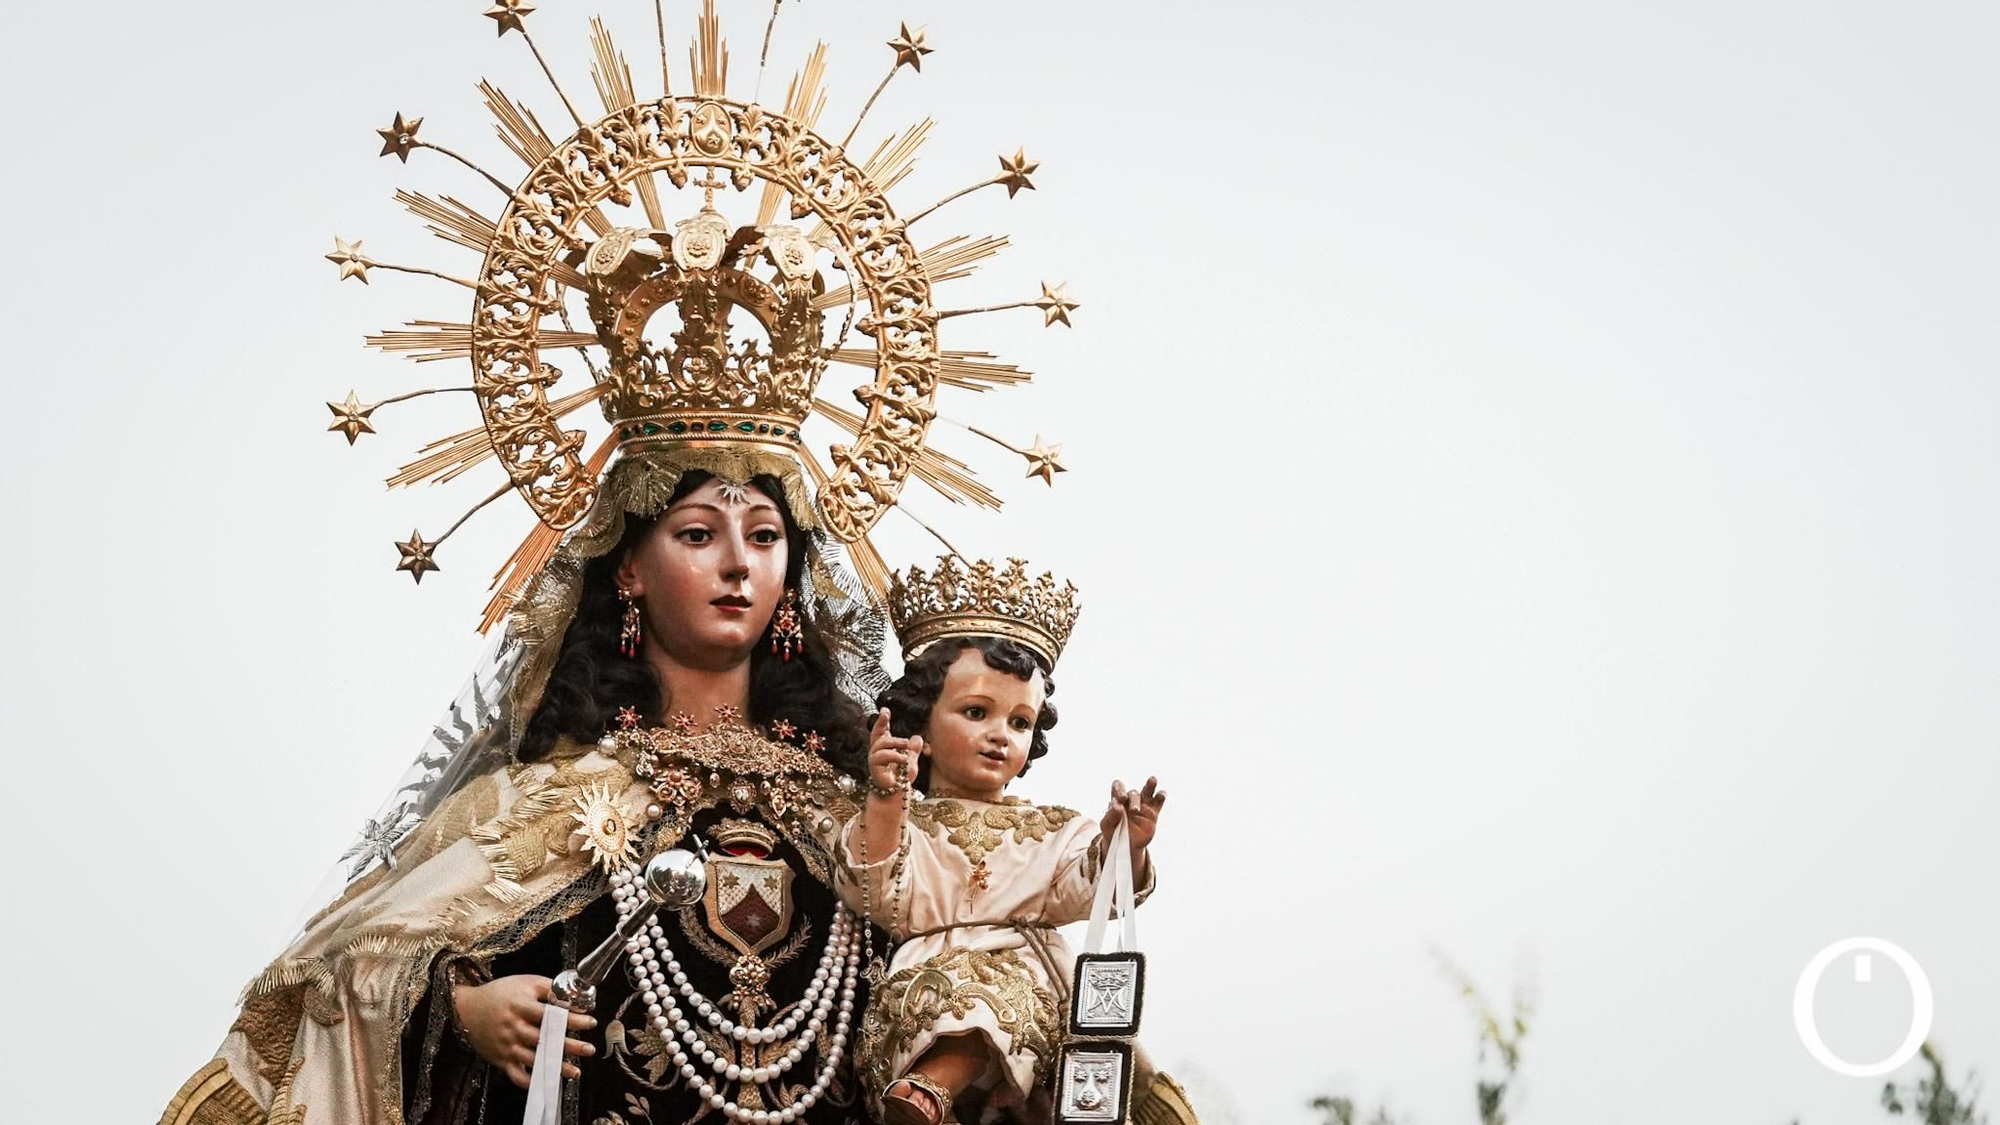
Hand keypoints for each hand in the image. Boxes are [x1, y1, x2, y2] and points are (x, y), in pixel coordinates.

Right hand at [453, 974, 596, 1089]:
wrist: (465, 1009)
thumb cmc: (500, 993)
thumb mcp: (525, 982)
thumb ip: (549, 987)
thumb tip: (575, 995)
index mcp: (520, 1005)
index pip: (551, 1013)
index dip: (572, 1018)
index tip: (590, 1022)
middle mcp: (513, 1027)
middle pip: (545, 1038)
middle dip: (569, 1045)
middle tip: (589, 1049)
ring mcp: (507, 1045)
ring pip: (534, 1060)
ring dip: (556, 1066)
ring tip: (577, 1070)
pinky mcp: (501, 1059)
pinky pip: (516, 1076)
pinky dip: (531, 1081)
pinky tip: (547, 1080)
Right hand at [867, 708, 920, 797]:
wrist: (896, 795)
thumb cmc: (901, 779)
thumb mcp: (911, 762)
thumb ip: (913, 751)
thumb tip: (917, 737)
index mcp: (885, 749)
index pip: (882, 732)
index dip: (882, 721)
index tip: (885, 710)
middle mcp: (877, 753)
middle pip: (875, 734)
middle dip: (880, 722)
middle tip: (887, 714)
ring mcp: (874, 760)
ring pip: (880, 743)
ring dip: (895, 741)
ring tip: (906, 746)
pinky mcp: (874, 768)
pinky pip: (881, 756)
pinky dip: (894, 755)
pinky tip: (903, 759)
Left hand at [1099, 777, 1165, 864]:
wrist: (1125, 847)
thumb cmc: (1112, 833)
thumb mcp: (1106, 825)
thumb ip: (1110, 815)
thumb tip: (1117, 806)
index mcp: (1118, 800)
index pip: (1118, 787)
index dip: (1119, 789)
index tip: (1121, 799)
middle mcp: (1131, 800)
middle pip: (1133, 793)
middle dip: (1134, 800)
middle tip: (1134, 810)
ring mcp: (1143, 805)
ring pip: (1147, 791)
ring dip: (1150, 785)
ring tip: (1152, 779)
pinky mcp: (1152, 813)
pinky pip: (1158, 802)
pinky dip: (1160, 796)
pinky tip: (1161, 794)